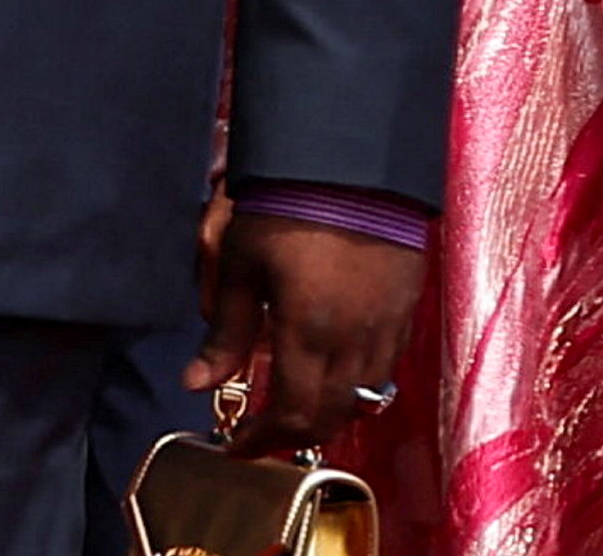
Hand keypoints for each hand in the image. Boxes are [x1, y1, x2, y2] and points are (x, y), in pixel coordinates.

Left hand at [185, 210, 426, 454]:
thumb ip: (225, 333)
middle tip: (264, 433)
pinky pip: (389, 365)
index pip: (292, 415)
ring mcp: (388, 324)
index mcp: (308, 332)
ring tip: (299, 404)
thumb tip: (195, 384)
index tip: (238, 445)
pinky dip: (362, 383)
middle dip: (295, 436)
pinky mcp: (407, 304)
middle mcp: (354, 339)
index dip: (263, 440)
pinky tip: (338, 369)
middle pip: (332, 417)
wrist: (351, 156)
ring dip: (331, 412)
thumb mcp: (241, 264)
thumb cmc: (285, 205)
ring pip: (367, 397)